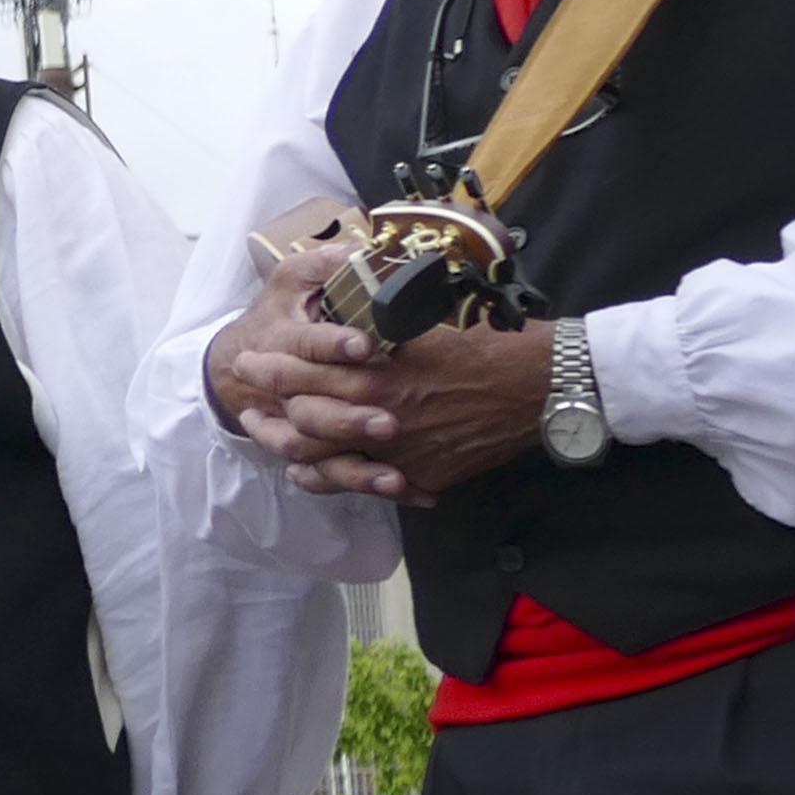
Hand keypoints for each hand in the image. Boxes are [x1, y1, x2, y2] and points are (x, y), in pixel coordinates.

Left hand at [208, 273, 555, 505]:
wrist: (545, 384)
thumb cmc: (489, 341)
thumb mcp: (422, 321)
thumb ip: (377, 325)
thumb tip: (349, 309)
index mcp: (373, 372)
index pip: (298, 372)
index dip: (268, 367)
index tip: (249, 360)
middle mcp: (377, 417)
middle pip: (301, 422)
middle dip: (269, 412)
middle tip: (251, 404)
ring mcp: (398, 452)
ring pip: (324, 462)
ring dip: (292, 451)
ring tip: (275, 441)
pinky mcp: (422, 476)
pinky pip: (368, 484)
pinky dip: (338, 479)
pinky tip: (318, 474)